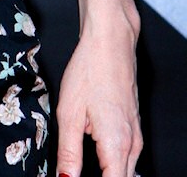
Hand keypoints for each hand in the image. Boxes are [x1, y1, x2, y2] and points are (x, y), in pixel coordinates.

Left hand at [55, 15, 141, 176]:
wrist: (110, 40)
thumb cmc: (90, 69)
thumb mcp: (69, 112)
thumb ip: (69, 152)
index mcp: (117, 145)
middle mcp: (132, 144)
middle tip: (74, 171)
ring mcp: (136, 135)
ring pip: (126, 170)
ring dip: (106, 172)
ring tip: (82, 164)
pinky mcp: (134, 126)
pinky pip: (127, 156)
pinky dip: (112, 161)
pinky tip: (95, 151)